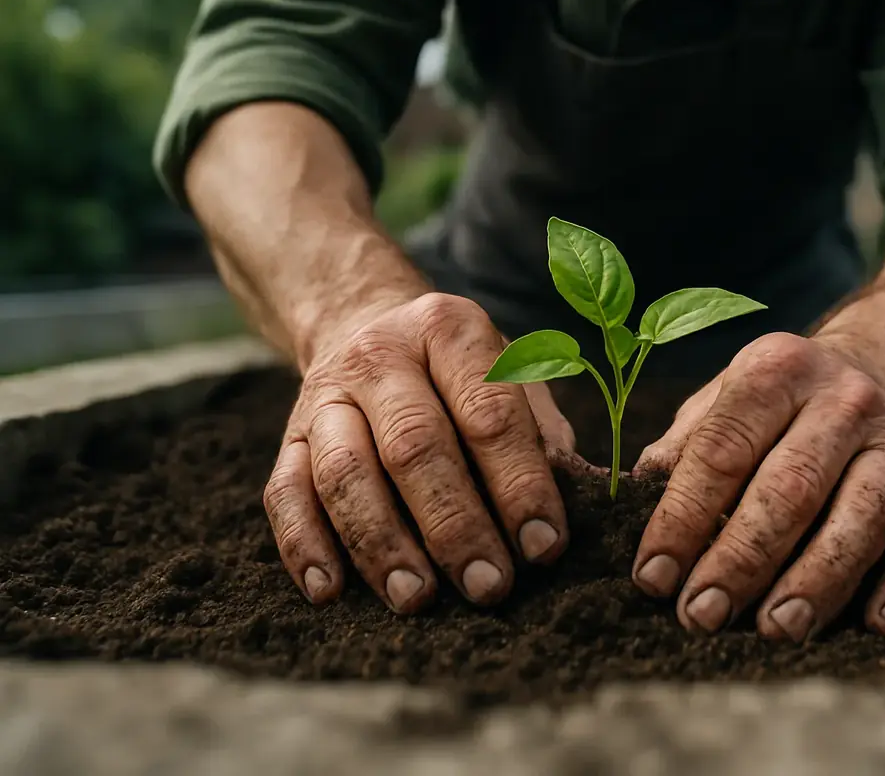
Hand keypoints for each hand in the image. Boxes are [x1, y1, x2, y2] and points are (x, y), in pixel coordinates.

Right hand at [263, 292, 578, 611]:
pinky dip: (304, 546)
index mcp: (449, 331)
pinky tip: (331, 592)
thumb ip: (540, 434)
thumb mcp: (513, 376)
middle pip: (414, 446)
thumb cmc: (462, 375)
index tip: (542, 546)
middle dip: (454, 524)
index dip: (519, 484)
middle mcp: (380, 355)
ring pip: (346, 473)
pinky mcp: (287, 438)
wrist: (367, 328)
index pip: (489, 413)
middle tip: (488, 585)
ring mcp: (325, 397)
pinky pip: (285, 494)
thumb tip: (558, 509)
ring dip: (382, 545)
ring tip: (417, 598)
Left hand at [630, 331, 884, 640]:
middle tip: (702, 614)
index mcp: (776, 371)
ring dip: (819, 580)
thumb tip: (631, 500)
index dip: (682, 518)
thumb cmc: (775, 401)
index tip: (653, 577)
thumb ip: (682, 446)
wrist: (877, 366)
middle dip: (742, 559)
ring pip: (862, 516)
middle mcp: (841, 402)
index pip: (722, 451)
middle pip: (791, 488)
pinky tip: (879, 625)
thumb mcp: (721, 398)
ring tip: (777, 629)